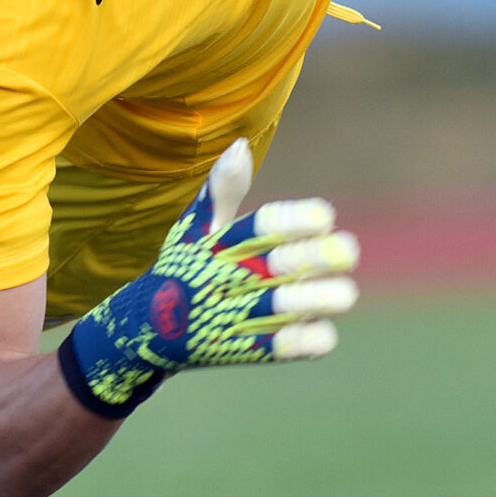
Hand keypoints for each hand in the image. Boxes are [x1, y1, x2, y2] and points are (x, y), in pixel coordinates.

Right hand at [57, 139, 358, 415]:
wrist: (148, 329)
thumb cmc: (184, 266)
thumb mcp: (194, 227)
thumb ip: (222, 189)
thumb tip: (240, 144)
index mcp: (220, 243)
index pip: (262, 226)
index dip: (296, 221)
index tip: (324, 217)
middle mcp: (229, 277)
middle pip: (281, 264)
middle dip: (319, 257)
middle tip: (347, 251)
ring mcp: (236, 317)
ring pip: (286, 306)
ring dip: (320, 299)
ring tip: (344, 293)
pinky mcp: (245, 351)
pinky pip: (284, 347)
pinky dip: (309, 338)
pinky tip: (322, 326)